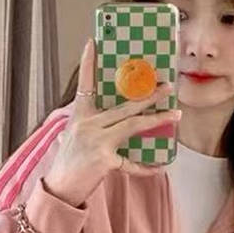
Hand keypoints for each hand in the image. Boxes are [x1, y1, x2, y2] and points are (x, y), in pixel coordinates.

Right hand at [44, 37, 181, 207]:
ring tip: (174, 114)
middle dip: (148, 95)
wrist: (59, 189)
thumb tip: (120, 119)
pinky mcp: (104, 160)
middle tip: (167, 86)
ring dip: (156, 119)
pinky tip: (159, 166)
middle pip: (123, 105)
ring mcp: (96, 141)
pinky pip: (132, 163)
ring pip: (132, 125)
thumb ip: (94, 126)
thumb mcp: (75, 138)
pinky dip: (146, 167)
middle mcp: (87, 125)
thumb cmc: (68, 165)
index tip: (92, 43)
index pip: (84, 86)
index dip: (88, 64)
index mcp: (79, 117)